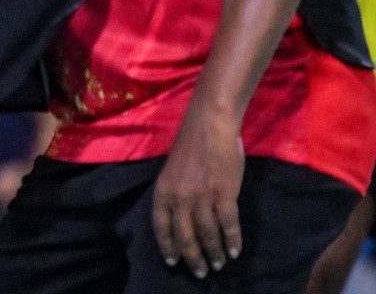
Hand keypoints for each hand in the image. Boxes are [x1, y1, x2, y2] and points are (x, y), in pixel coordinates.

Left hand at [153, 108, 243, 278]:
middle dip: (193, 258)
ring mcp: (201, 197)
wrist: (209, 125)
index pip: (161, 227)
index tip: (173, 261)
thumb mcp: (172, 171)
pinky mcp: (224, 194)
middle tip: (201, 272)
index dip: (168, 246)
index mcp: (163, 191)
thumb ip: (175, 193)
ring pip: (207, 235)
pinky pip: (228, 225)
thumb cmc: (191, 145)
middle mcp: (179, 198)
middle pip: (185, 237)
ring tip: (220, 264)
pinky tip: (236, 251)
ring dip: (215, 253)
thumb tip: (182, 218)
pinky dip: (233, 241)